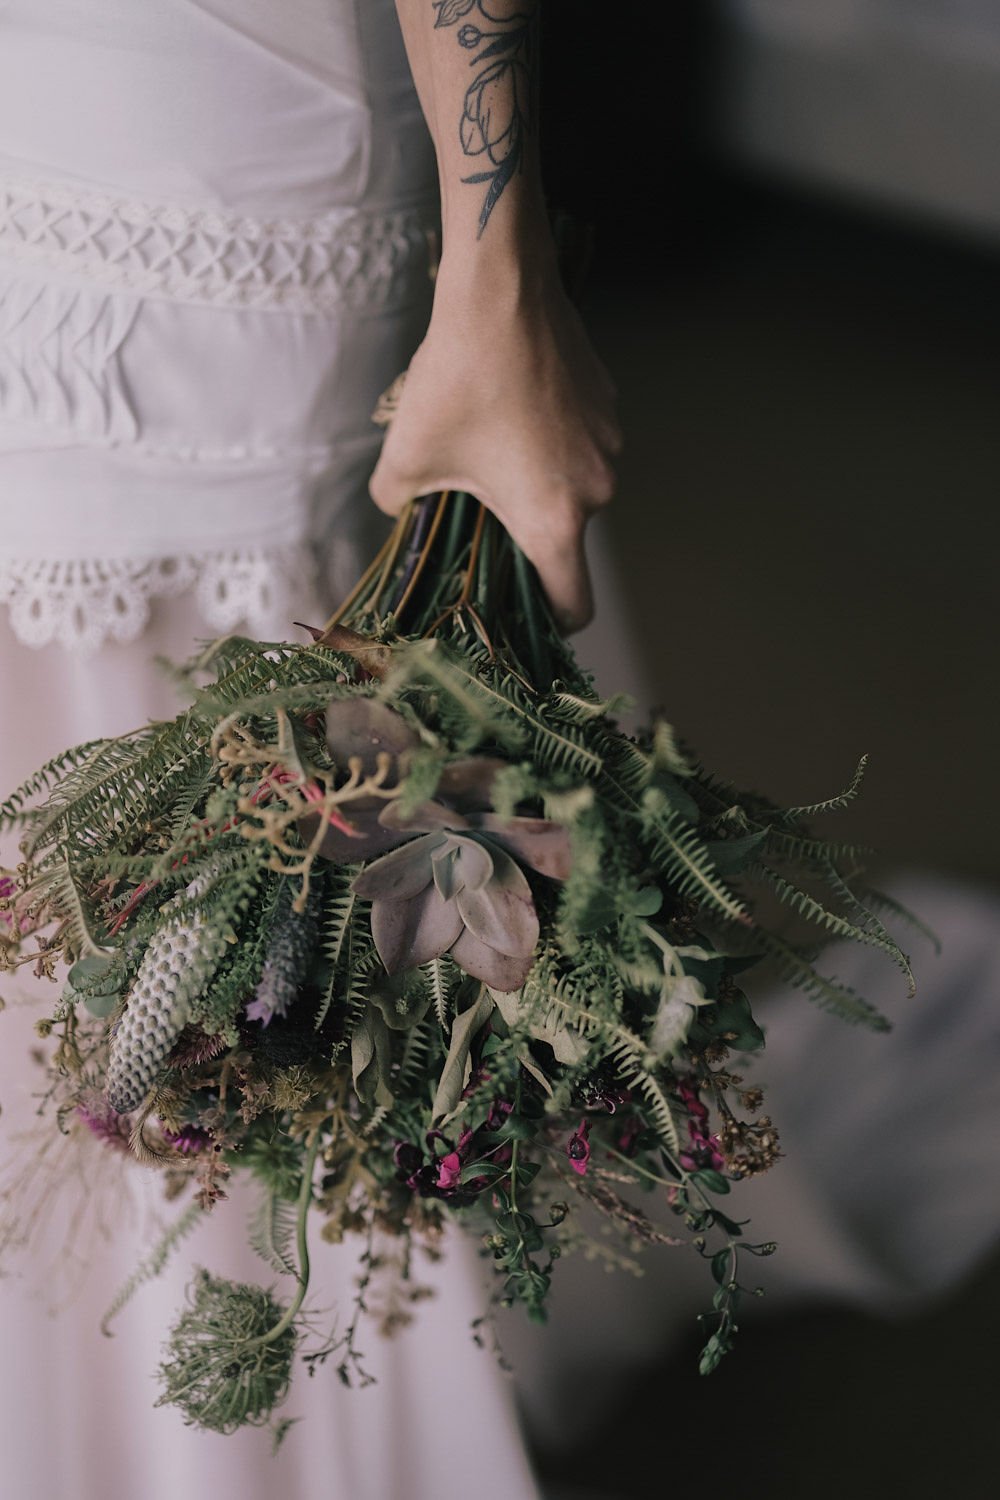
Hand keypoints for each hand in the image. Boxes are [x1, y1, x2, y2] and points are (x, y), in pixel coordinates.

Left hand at [369, 263, 620, 629]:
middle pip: (567, 539)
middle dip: (525, 533)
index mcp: (554, 519)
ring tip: (492, 445)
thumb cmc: (457, 379)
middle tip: (478, 509)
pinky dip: (553, 442)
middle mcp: (598, 490)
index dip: (548, 621)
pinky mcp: (609, 405)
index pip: (574, 605)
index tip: (522, 611)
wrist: (502, 289)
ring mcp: (610, 444)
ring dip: (539, 482)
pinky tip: (514, 408)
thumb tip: (400, 514)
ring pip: (574, 488)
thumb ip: (397, 506)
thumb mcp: (407, 456)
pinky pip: (581, 445)